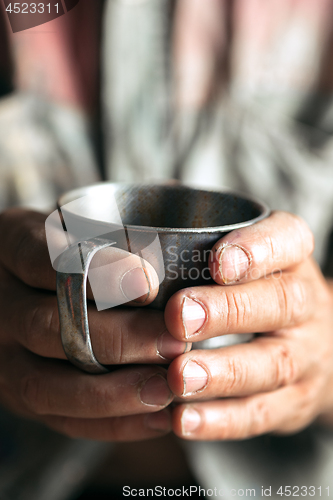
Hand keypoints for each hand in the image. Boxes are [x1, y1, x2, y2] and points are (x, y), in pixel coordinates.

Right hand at [0, 209, 189, 440]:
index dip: (97, 272)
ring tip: (170, 387)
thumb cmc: (70, 250)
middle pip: (50, 327)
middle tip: (175, 341)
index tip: (151, 284)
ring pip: (50, 385)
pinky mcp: (20, 395)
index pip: (40, 256)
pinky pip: (60, 421)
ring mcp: (3, 356)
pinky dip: (112, 424)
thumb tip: (185, 205)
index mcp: (8, 246)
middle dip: (119, 339)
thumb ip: (116, 220)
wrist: (29, 292)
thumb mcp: (75, 221)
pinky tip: (157, 416)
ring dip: (115, 392)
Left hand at [165, 211, 332, 438]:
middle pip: (281, 303)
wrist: (306, 339)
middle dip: (228, 311)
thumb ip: (195, 252)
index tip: (217, 262)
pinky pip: (263, 412)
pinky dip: (222, 419)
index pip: (288, 239)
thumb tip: (126, 256)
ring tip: (179, 377)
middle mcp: (305, 302)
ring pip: (273, 363)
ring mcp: (305, 354)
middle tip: (180, 317)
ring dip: (223, 372)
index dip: (257, 250)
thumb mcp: (240, 257)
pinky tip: (183, 420)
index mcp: (291, 256)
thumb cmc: (252, 287)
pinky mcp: (294, 400)